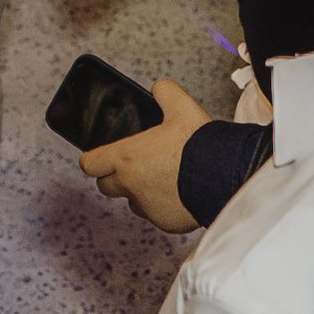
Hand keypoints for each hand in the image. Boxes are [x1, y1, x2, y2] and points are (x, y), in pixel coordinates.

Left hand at [78, 79, 210, 233]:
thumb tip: (159, 89)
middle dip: (115, 177)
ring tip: (162, 179)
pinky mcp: (166, 223)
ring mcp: (148, 207)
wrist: (224, 175)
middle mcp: (131, 186)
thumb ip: (164, 92)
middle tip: (133, 167)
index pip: (90, 164)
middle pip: (106, 186)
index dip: (93, 159)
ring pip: (134, 203)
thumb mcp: (181, 106)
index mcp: (126, 158)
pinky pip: (158, 215)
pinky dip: (164, 207)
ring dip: (140, 193)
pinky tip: (181, 193)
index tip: (98, 158)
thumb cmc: (199, 143)